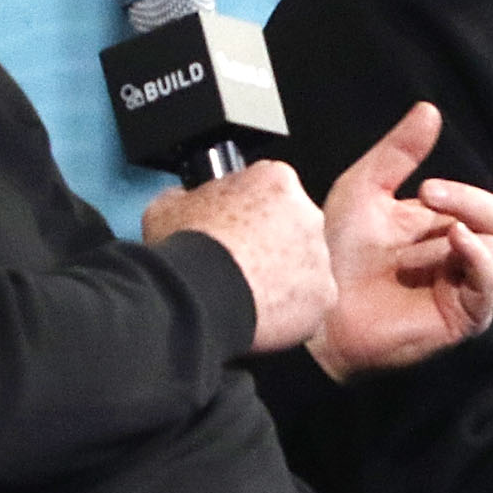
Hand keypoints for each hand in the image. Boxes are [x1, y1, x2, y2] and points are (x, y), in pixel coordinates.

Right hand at [142, 159, 334, 354]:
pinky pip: (309, 303)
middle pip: (294, 227)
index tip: (235, 227)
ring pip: (304, 266)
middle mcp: (307, 213)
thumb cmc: (186, 246)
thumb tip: (184, 201)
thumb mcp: (168, 204)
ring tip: (247, 291)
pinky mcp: (323, 294)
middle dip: (272, 244)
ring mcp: (319, 255)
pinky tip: (261, 312)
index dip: (249, 210)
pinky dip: (290, 310)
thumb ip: (188, 196)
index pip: (270, 189)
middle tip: (242, 263)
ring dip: (283, 277)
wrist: (197, 292)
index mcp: (276, 180)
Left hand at [312, 102, 492, 378]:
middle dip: (472, 198)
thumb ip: (398, 152)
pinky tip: (454, 244)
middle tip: (428, 193)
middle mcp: (464, 253)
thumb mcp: (363, 188)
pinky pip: (487, 283)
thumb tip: (431, 109)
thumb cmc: (328, 251)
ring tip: (429, 229)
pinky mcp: (461, 317)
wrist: (312, 304)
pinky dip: (477, 258)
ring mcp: (465, 286)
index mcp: (449, 221)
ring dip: (468, 224)